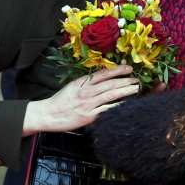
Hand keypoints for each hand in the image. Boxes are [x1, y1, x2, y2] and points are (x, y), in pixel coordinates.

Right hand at [23, 66, 138, 133]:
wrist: (48, 114)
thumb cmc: (60, 101)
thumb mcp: (72, 87)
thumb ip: (86, 84)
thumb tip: (102, 80)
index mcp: (82, 83)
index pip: (103, 74)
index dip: (117, 70)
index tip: (128, 69)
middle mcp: (86, 92)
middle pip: (110, 84)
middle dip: (125, 81)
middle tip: (136, 79)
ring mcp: (88, 104)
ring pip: (110, 95)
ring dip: (125, 91)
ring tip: (136, 89)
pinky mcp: (89, 116)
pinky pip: (106, 110)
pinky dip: (117, 107)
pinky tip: (126, 105)